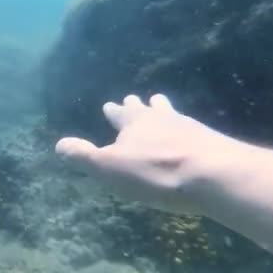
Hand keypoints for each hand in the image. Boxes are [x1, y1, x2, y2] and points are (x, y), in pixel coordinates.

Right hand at [55, 94, 241, 213]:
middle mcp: (161, 119)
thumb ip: (84, 156)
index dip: (113, 112)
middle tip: (136, 98)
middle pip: (147, 109)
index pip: (120, 114)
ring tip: (161, 102)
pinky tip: (189, 132)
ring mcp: (188, 127)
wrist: (213, 175)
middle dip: (138, 106)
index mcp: (134, 124)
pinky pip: (191, 128)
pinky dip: (184, 127)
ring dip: (163, 109)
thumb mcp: (110, 168)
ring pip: (171, 113)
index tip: (109, 105)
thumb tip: (59, 144)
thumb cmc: (155, 172)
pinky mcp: (210, 140)